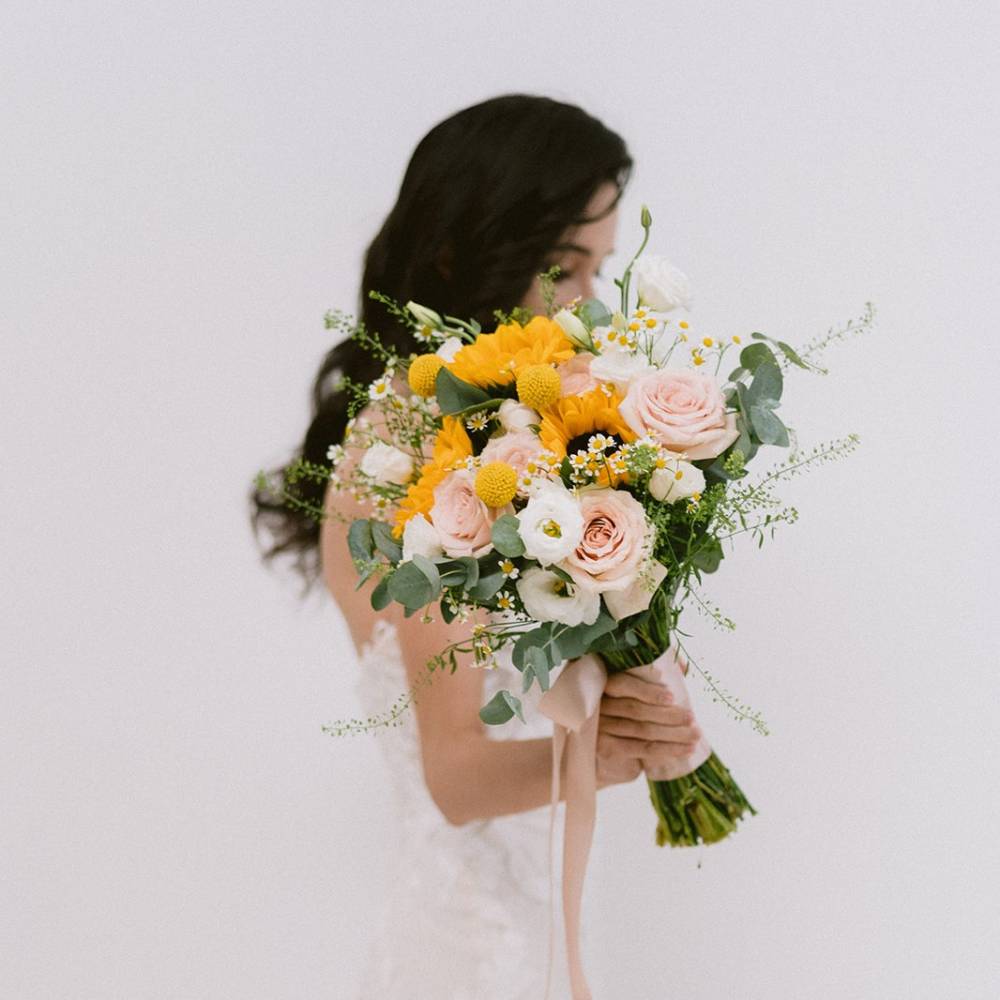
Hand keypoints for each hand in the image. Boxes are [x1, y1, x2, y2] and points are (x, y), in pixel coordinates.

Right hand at [596, 671, 701, 787]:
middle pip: (637, 711)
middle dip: (668, 715)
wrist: (605, 734)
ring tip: (695, 734)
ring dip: (673, 735)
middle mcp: (600, 706)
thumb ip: (655, 672)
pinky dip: (665, 750)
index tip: (672, 697)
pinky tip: (684, 750)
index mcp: (605, 683)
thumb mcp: (633, 683)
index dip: (647, 692)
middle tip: (692, 718)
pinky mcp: (607, 748)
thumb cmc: (624, 701)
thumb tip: (684, 666)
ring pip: (643, 731)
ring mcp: (601, 729)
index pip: (624, 685)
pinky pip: (640, 749)